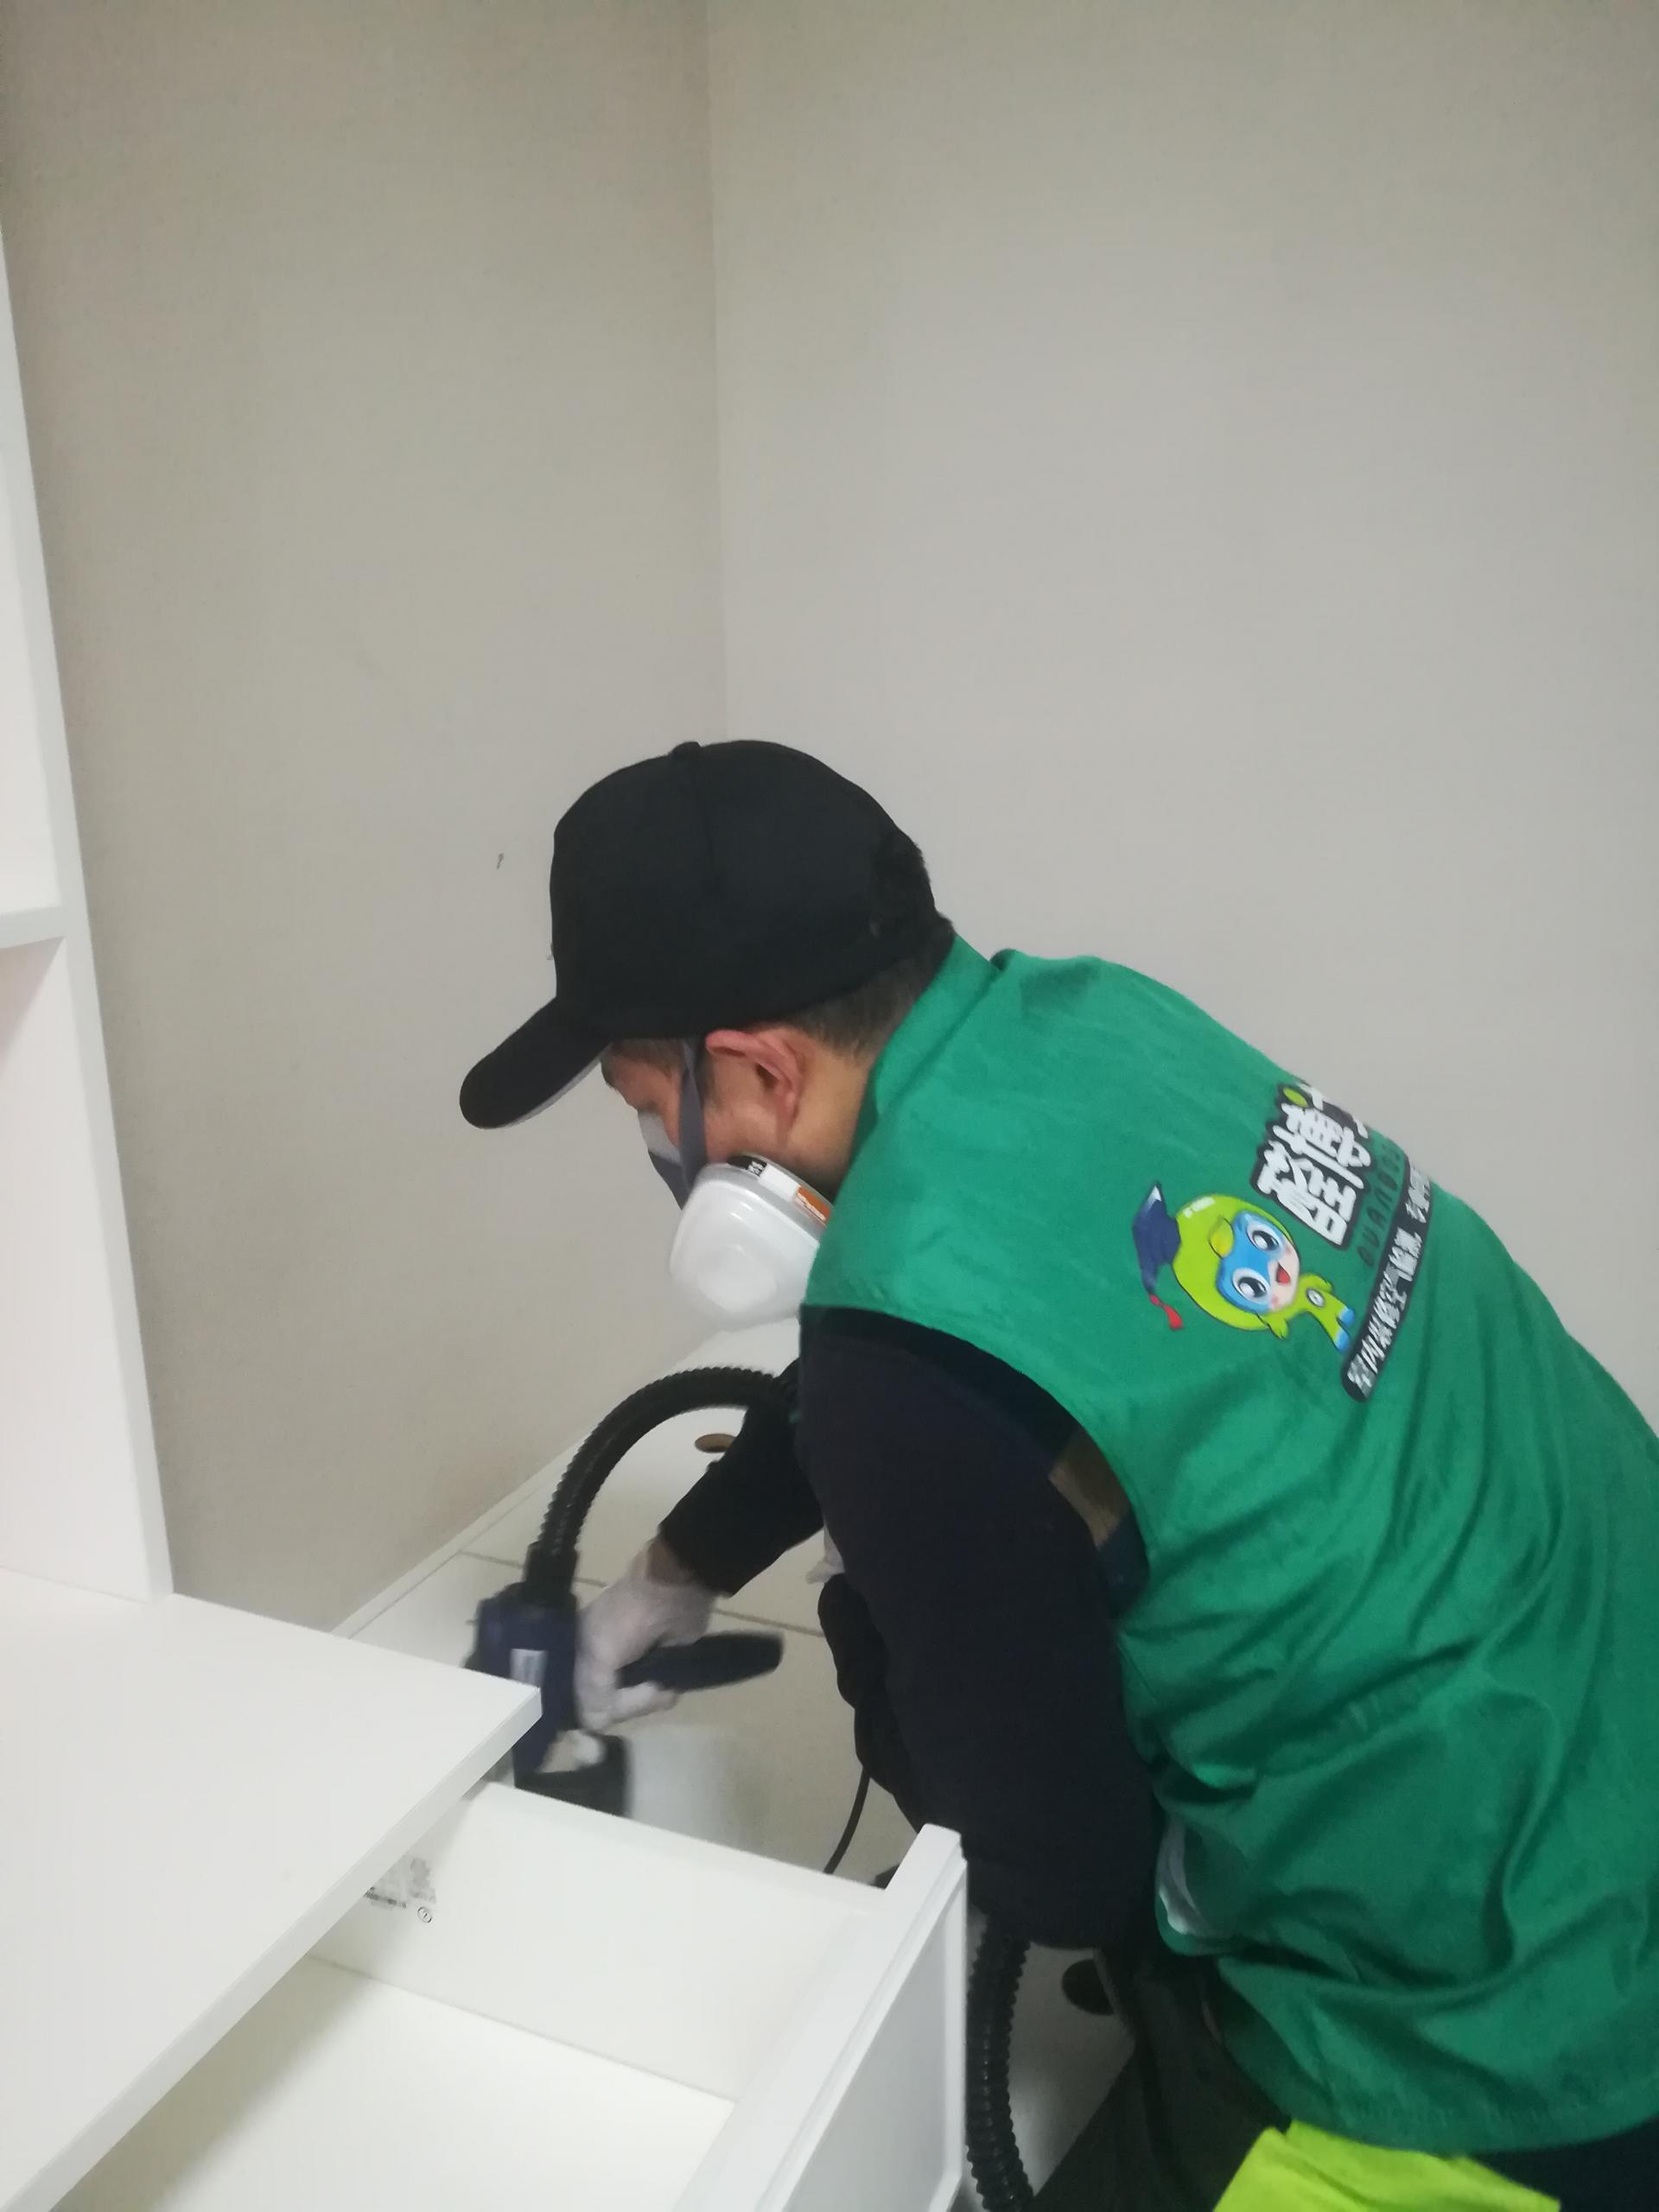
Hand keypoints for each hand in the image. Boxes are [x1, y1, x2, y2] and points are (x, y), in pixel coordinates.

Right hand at [574, 1542, 715, 1730]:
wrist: (674, 1593)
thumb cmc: (628, 1619)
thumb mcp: (599, 1654)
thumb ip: (593, 1693)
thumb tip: (595, 1725)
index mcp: (579, 1651)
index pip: (573, 1693)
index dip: (584, 1707)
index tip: (598, 1717)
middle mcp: (601, 1661)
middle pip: (603, 1704)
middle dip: (623, 1705)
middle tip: (644, 1689)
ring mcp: (631, 1665)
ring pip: (629, 1704)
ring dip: (645, 1702)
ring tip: (658, 1687)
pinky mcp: (658, 1667)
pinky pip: (653, 1696)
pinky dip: (661, 1696)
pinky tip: (668, 1690)